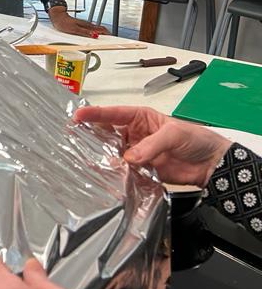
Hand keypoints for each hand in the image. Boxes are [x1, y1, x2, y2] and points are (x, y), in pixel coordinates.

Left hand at [48, 6, 107, 37]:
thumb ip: (85, 33)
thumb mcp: (74, 30)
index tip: (113, 40)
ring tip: (105, 41)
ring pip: (96, 30)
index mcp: (88, 26)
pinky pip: (91, 30)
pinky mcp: (82, 26)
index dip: (108, 35)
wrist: (57, 17)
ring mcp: (85, 25)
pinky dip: (95, 34)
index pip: (102, 30)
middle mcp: (88, 25)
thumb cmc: (64, 23)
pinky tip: (94, 37)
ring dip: (102, 35)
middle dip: (107, 35)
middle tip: (111, 42)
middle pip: (101, 30)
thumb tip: (95, 36)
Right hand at [74, 105, 230, 186]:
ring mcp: (137, 153)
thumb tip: (130, 157)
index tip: (78, 115)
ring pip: (113, 153)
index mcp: (141, 117)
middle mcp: (135, 134)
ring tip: (89, 159)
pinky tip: (108, 174)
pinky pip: (124, 171)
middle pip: (108, 133)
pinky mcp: (142, 170)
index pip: (113, 113)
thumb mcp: (175, 134)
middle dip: (92, 135)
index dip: (94, 114)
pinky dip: (116, 173)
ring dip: (103, 157)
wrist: (212, 164)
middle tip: (75, 138)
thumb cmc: (197, 140)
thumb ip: (151, 144)